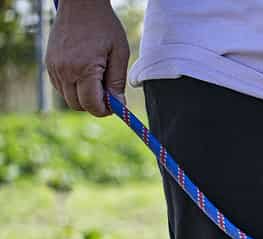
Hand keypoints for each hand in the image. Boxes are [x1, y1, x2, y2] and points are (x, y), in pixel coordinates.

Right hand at [45, 0, 128, 116]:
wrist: (80, 4)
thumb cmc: (103, 26)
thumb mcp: (119, 53)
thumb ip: (117, 81)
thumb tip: (118, 105)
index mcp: (84, 68)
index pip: (92, 105)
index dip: (105, 110)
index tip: (115, 105)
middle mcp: (64, 70)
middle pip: (78, 105)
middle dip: (94, 105)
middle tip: (107, 94)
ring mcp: (54, 67)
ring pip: (68, 98)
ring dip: (83, 97)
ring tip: (97, 80)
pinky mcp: (49, 63)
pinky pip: (60, 87)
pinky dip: (73, 88)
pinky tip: (84, 75)